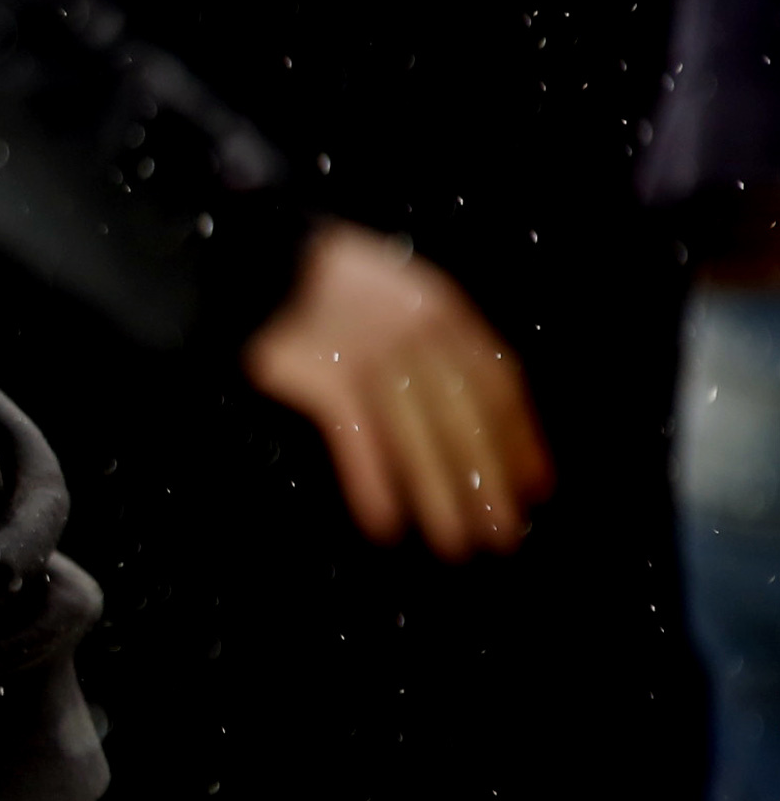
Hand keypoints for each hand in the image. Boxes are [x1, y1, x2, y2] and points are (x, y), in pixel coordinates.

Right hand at [247, 221, 553, 558]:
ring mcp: (370, 354)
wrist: (265, 258)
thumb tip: (485, 422)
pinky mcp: (324, 374)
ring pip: (415, 435)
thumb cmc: (333, 285)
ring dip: (436, 492)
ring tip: (452, 541)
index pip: (497, 383)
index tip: (535, 489)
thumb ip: (437, 345)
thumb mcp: (400, 296)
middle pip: (463, 416)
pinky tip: (382, 519)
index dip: (519, 438)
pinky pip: (356, 435)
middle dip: (484, 479)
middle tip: (501, 533)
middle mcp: (416, 332)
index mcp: (442, 309)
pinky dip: (369, 478)